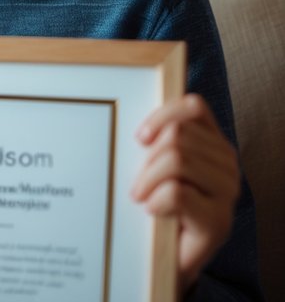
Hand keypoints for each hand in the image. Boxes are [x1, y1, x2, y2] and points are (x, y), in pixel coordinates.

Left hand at [130, 94, 239, 292]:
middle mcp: (227, 163)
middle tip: (138, 182)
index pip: (194, 107)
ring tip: (142, 196)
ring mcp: (227, 193)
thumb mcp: (156, 164)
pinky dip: (156, 201)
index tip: (140, 137)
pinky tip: (153, 211)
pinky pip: (177, 194)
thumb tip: (133, 119)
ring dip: (148, 180)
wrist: (167, 254)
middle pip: (179, 136)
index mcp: (213, 143)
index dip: (163, 116)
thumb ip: (157, 139)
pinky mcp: (218, 220)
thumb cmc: (159, 203)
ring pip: (177, 161)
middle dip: (148, 158)